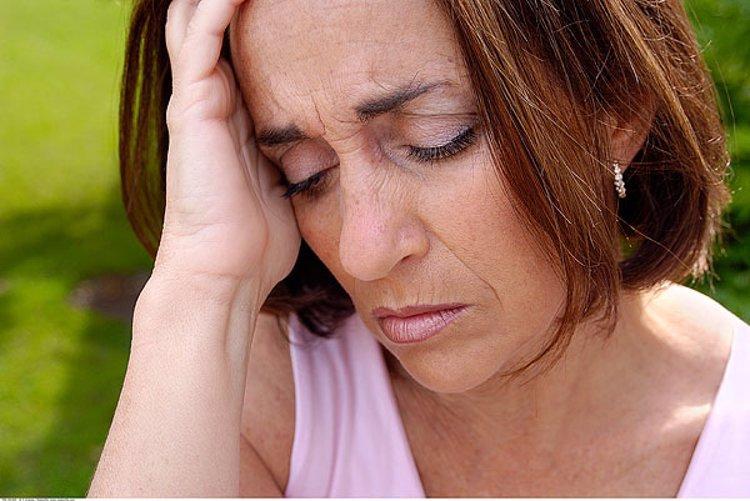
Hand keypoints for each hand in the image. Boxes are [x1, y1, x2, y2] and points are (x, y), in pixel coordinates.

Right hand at [157, 0, 299, 297]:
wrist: (225, 274)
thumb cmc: (258, 242)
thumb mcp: (286, 186)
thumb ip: (295, 158)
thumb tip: (330, 151)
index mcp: (233, 119)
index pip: (241, 51)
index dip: (263, 22)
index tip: (305, 7)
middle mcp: (210, 102)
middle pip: (214, 28)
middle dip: (237, 0)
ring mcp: (196, 103)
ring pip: (199, 22)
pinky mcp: (191, 109)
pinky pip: (200, 41)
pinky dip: (218, 7)